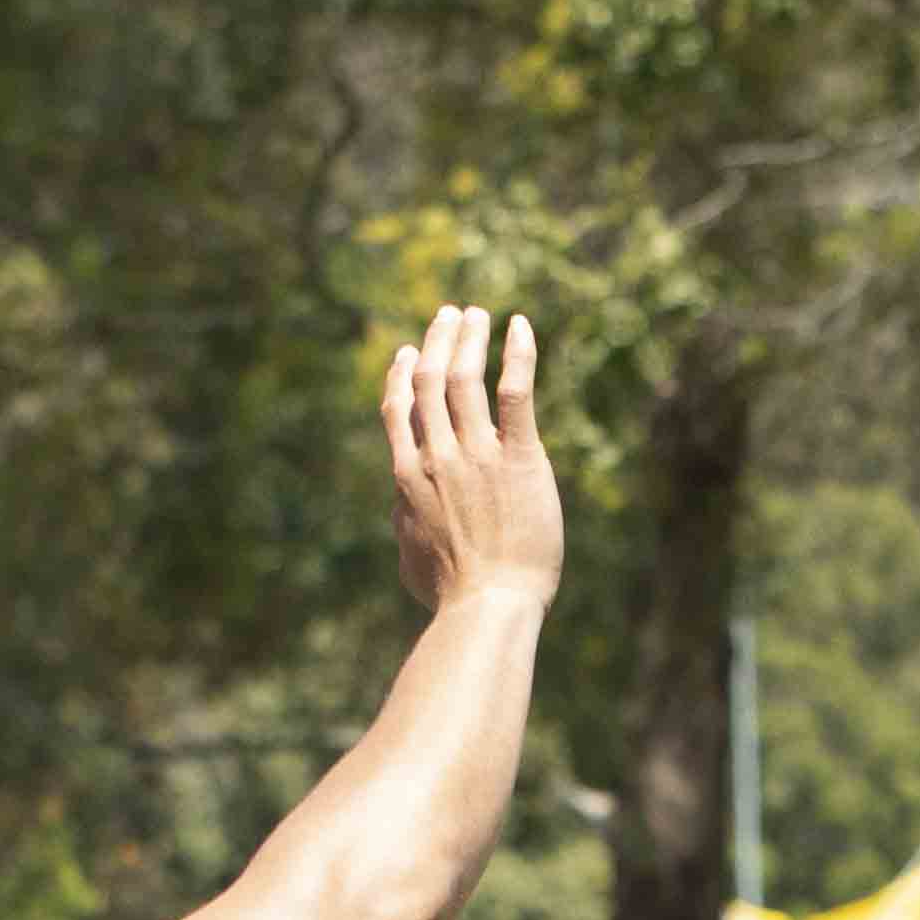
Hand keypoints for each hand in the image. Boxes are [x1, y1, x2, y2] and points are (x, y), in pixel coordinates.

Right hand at [380, 307, 561, 609]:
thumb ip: (403, 521)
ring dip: (470, 337)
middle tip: (450, 315)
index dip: (400, 375)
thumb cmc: (451, 594)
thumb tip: (401, 506)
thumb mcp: (410, 557)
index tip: (406, 351)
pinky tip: (520, 326)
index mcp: (408, 476)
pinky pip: (515, 391)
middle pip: (429, 380)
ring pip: (466, 376)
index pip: (398, 411)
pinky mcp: (520, 457)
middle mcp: (438, 455)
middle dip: (438, 341)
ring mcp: (478, 453)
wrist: (488, 605)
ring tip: (478, 314)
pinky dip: (517, 353)